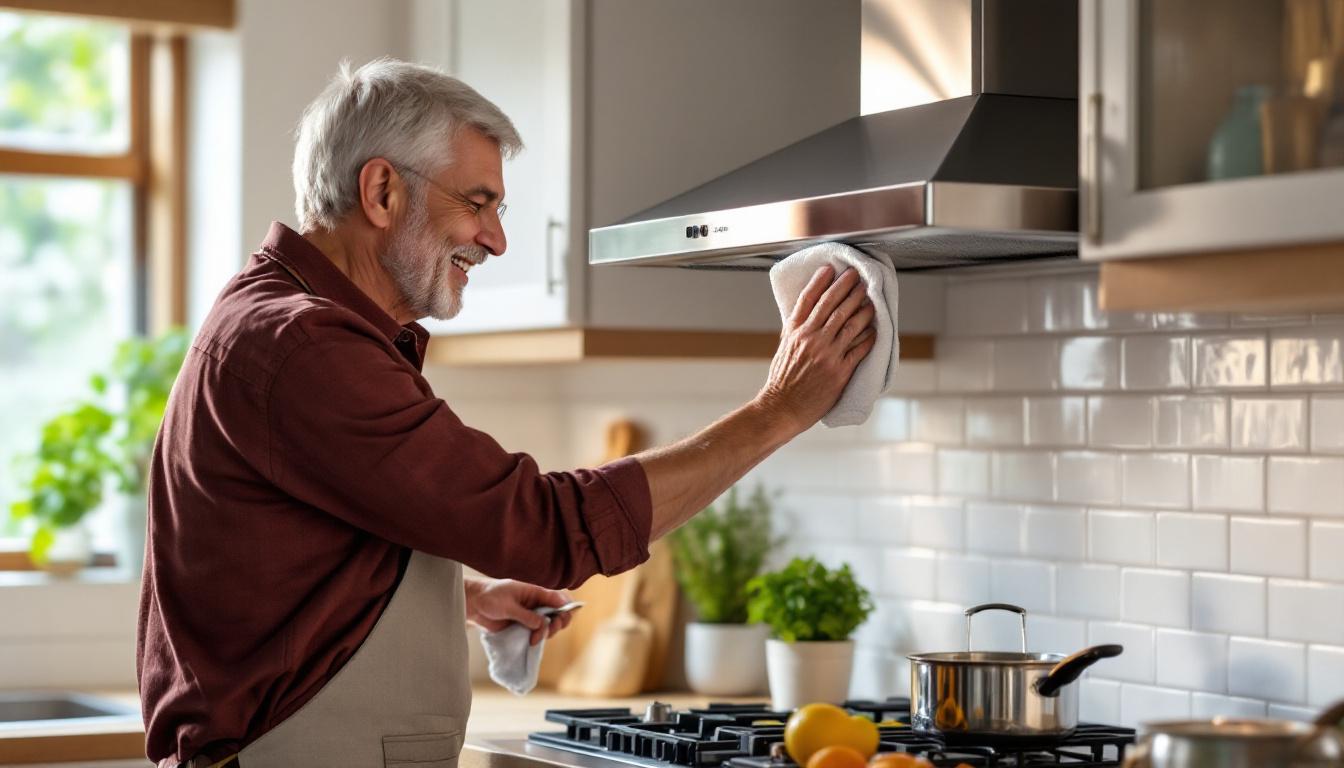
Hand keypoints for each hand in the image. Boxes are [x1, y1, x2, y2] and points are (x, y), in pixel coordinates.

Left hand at [465, 578, 575, 645]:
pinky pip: (538, 634)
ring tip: (534, 639)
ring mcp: (531, 617)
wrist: (474, 605)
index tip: (563, 617)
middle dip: (558, 623)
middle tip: (549, 630)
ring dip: (546, 634)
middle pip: (558, 614)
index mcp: (535, 592)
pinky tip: (531, 642)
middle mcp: (536, 604)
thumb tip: (543, 624)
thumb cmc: (490, 598)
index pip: (557, 598)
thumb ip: (526, 615)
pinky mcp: (524, 627)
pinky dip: (539, 639)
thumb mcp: (508, 605)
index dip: (566, 607)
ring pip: (550, 626)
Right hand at [755, 265, 875, 432]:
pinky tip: (875, 330)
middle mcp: (810, 339)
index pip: (808, 300)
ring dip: (862, 309)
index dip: (820, 282)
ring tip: (870, 299)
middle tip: (858, 277)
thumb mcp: (784, 347)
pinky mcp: (839, 371)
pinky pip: (858, 349)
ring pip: (849, 324)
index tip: (830, 269)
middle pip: (832, 307)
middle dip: (848, 289)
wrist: (782, 407)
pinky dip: (868, 338)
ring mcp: (826, 355)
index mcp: (794, 332)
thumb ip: (796, 329)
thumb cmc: (782, 380)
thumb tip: (807, 312)